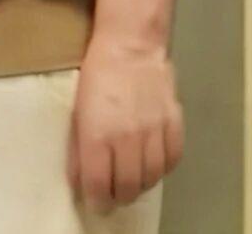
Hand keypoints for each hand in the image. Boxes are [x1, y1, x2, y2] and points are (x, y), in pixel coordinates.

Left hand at [70, 36, 183, 213]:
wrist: (130, 47)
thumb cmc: (95, 75)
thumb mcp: (77, 110)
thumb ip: (80, 145)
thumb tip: (81, 177)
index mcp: (99, 135)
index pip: (100, 183)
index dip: (97, 199)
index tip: (95, 204)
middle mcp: (129, 139)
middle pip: (129, 186)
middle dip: (119, 197)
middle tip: (112, 198)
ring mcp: (155, 133)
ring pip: (152, 178)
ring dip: (140, 186)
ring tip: (130, 184)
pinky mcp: (174, 125)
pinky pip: (172, 160)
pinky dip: (162, 169)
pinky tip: (153, 166)